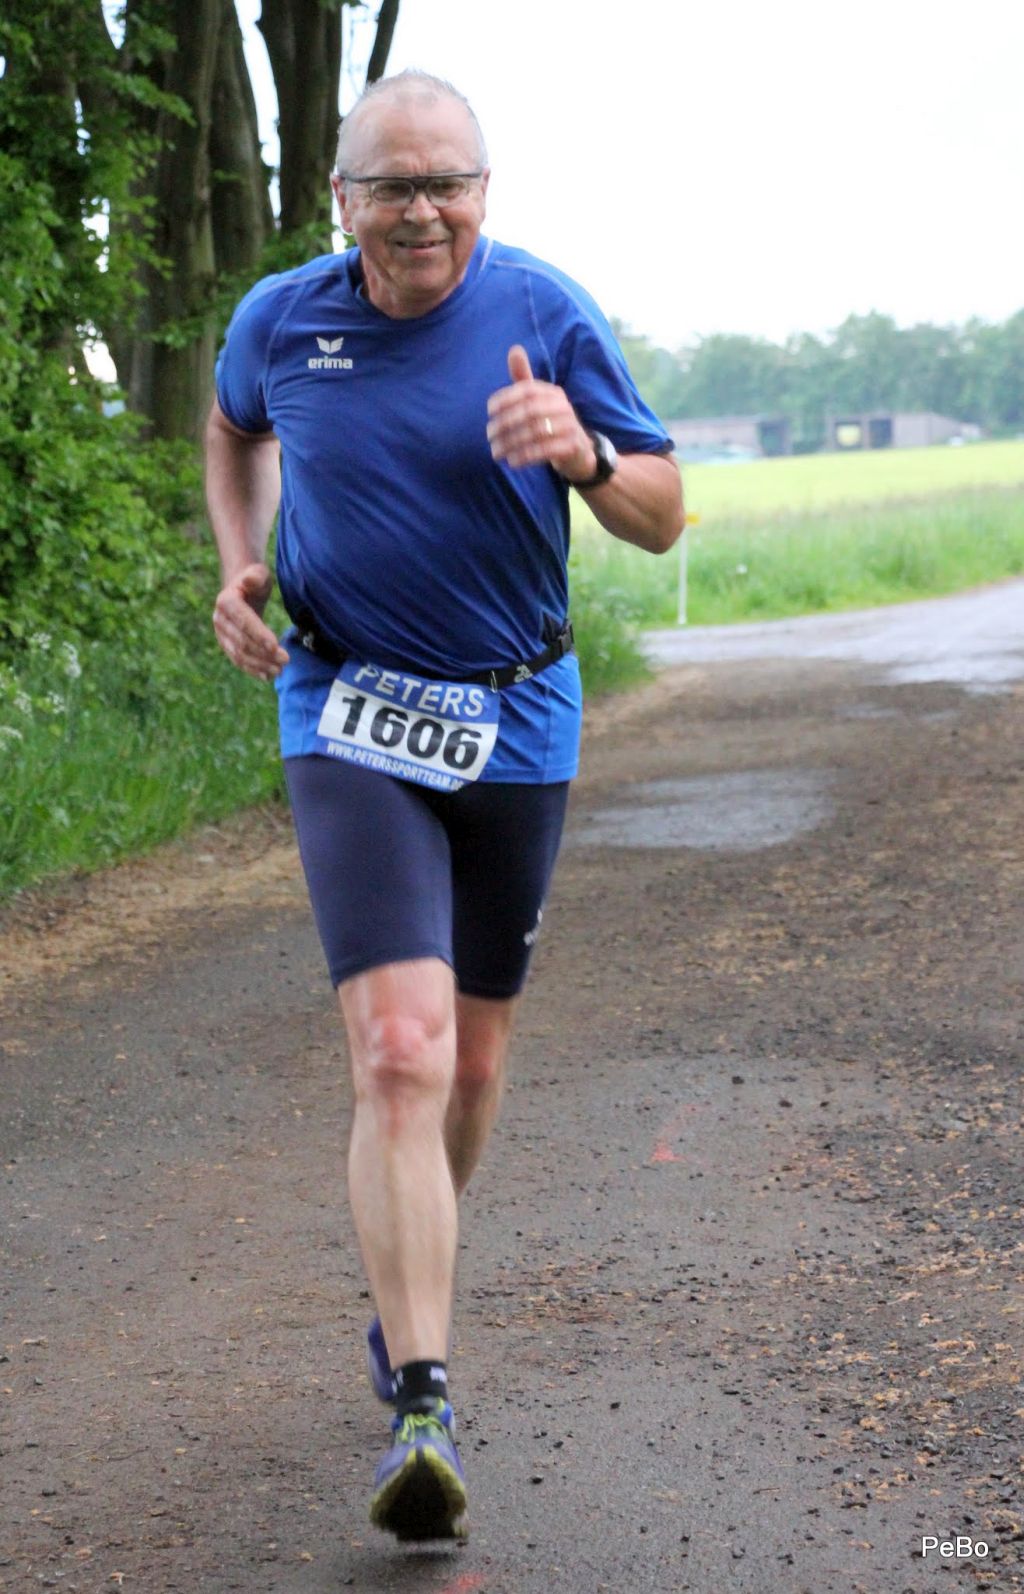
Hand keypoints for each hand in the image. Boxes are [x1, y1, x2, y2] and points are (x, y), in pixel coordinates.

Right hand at [212, 562, 288, 680]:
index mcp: (226, 601)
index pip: (244, 621)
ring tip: (279, 670)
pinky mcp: (227, 645)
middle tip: (286, 659)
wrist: (243, 589)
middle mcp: (220, 620)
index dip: (259, 634)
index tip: (276, 645)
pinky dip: (253, 670)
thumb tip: (249, 581)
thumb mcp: (258, 573)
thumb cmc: (255, 580)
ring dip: (260, 665)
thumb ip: (255, 577)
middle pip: (242, 641)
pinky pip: (238, 661)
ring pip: (240, 654)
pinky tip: (268, 676)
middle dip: (264, 653)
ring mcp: (221, 635)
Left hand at [486, 345, 596, 479]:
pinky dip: (526, 456)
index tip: (489, 411)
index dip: (506, 398)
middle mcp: (563, 406)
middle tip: (489, 435)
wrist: (578, 450)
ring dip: (512, 443)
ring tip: (495, 452)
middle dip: (505, 424)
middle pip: (530, 411)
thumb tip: (514, 348)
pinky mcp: (572, 446)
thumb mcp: (538, 399)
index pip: (527, 390)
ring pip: (536, 432)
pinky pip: (545, 451)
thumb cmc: (551, 421)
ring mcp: (570, 426)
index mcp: (552, 392)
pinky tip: (512, 461)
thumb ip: (524, 378)